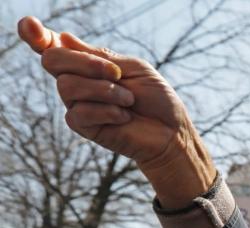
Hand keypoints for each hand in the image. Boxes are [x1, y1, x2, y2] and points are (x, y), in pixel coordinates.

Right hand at [18, 16, 214, 205]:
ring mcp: (77, 104)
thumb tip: (63, 38)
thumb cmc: (156, 99)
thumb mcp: (133, 68)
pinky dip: (107, 111)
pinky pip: (79, 112)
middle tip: (117, 74)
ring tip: (129, 100)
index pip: (52, 46)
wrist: (171, 132)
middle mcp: (76, 81)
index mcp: (87, 63)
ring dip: (105, 90)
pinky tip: (124, 116)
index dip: (36, 35)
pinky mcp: (83, 126)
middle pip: (53, 60)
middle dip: (86, 63)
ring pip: (67, 87)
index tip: (30, 25)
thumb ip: (100, 55)